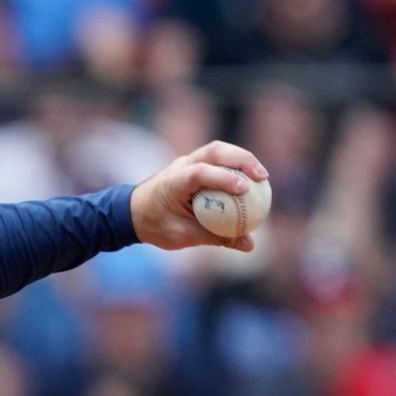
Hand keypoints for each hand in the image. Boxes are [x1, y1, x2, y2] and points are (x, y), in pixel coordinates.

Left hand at [128, 142, 270, 253]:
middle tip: (262, 177)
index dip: (223, 178)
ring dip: (242, 158)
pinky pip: (219, 160)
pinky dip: (236, 165)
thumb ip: (216, 237)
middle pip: (215, 151)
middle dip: (242, 159)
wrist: (133, 213)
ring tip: (262, 176)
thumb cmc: (156, 226)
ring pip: (218, 150)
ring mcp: (187, 162)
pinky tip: (252, 179)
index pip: (199, 173)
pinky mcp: (195, 164)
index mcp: (172, 182)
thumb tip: (249, 245)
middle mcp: (181, 166)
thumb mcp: (183, 236)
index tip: (244, 189)